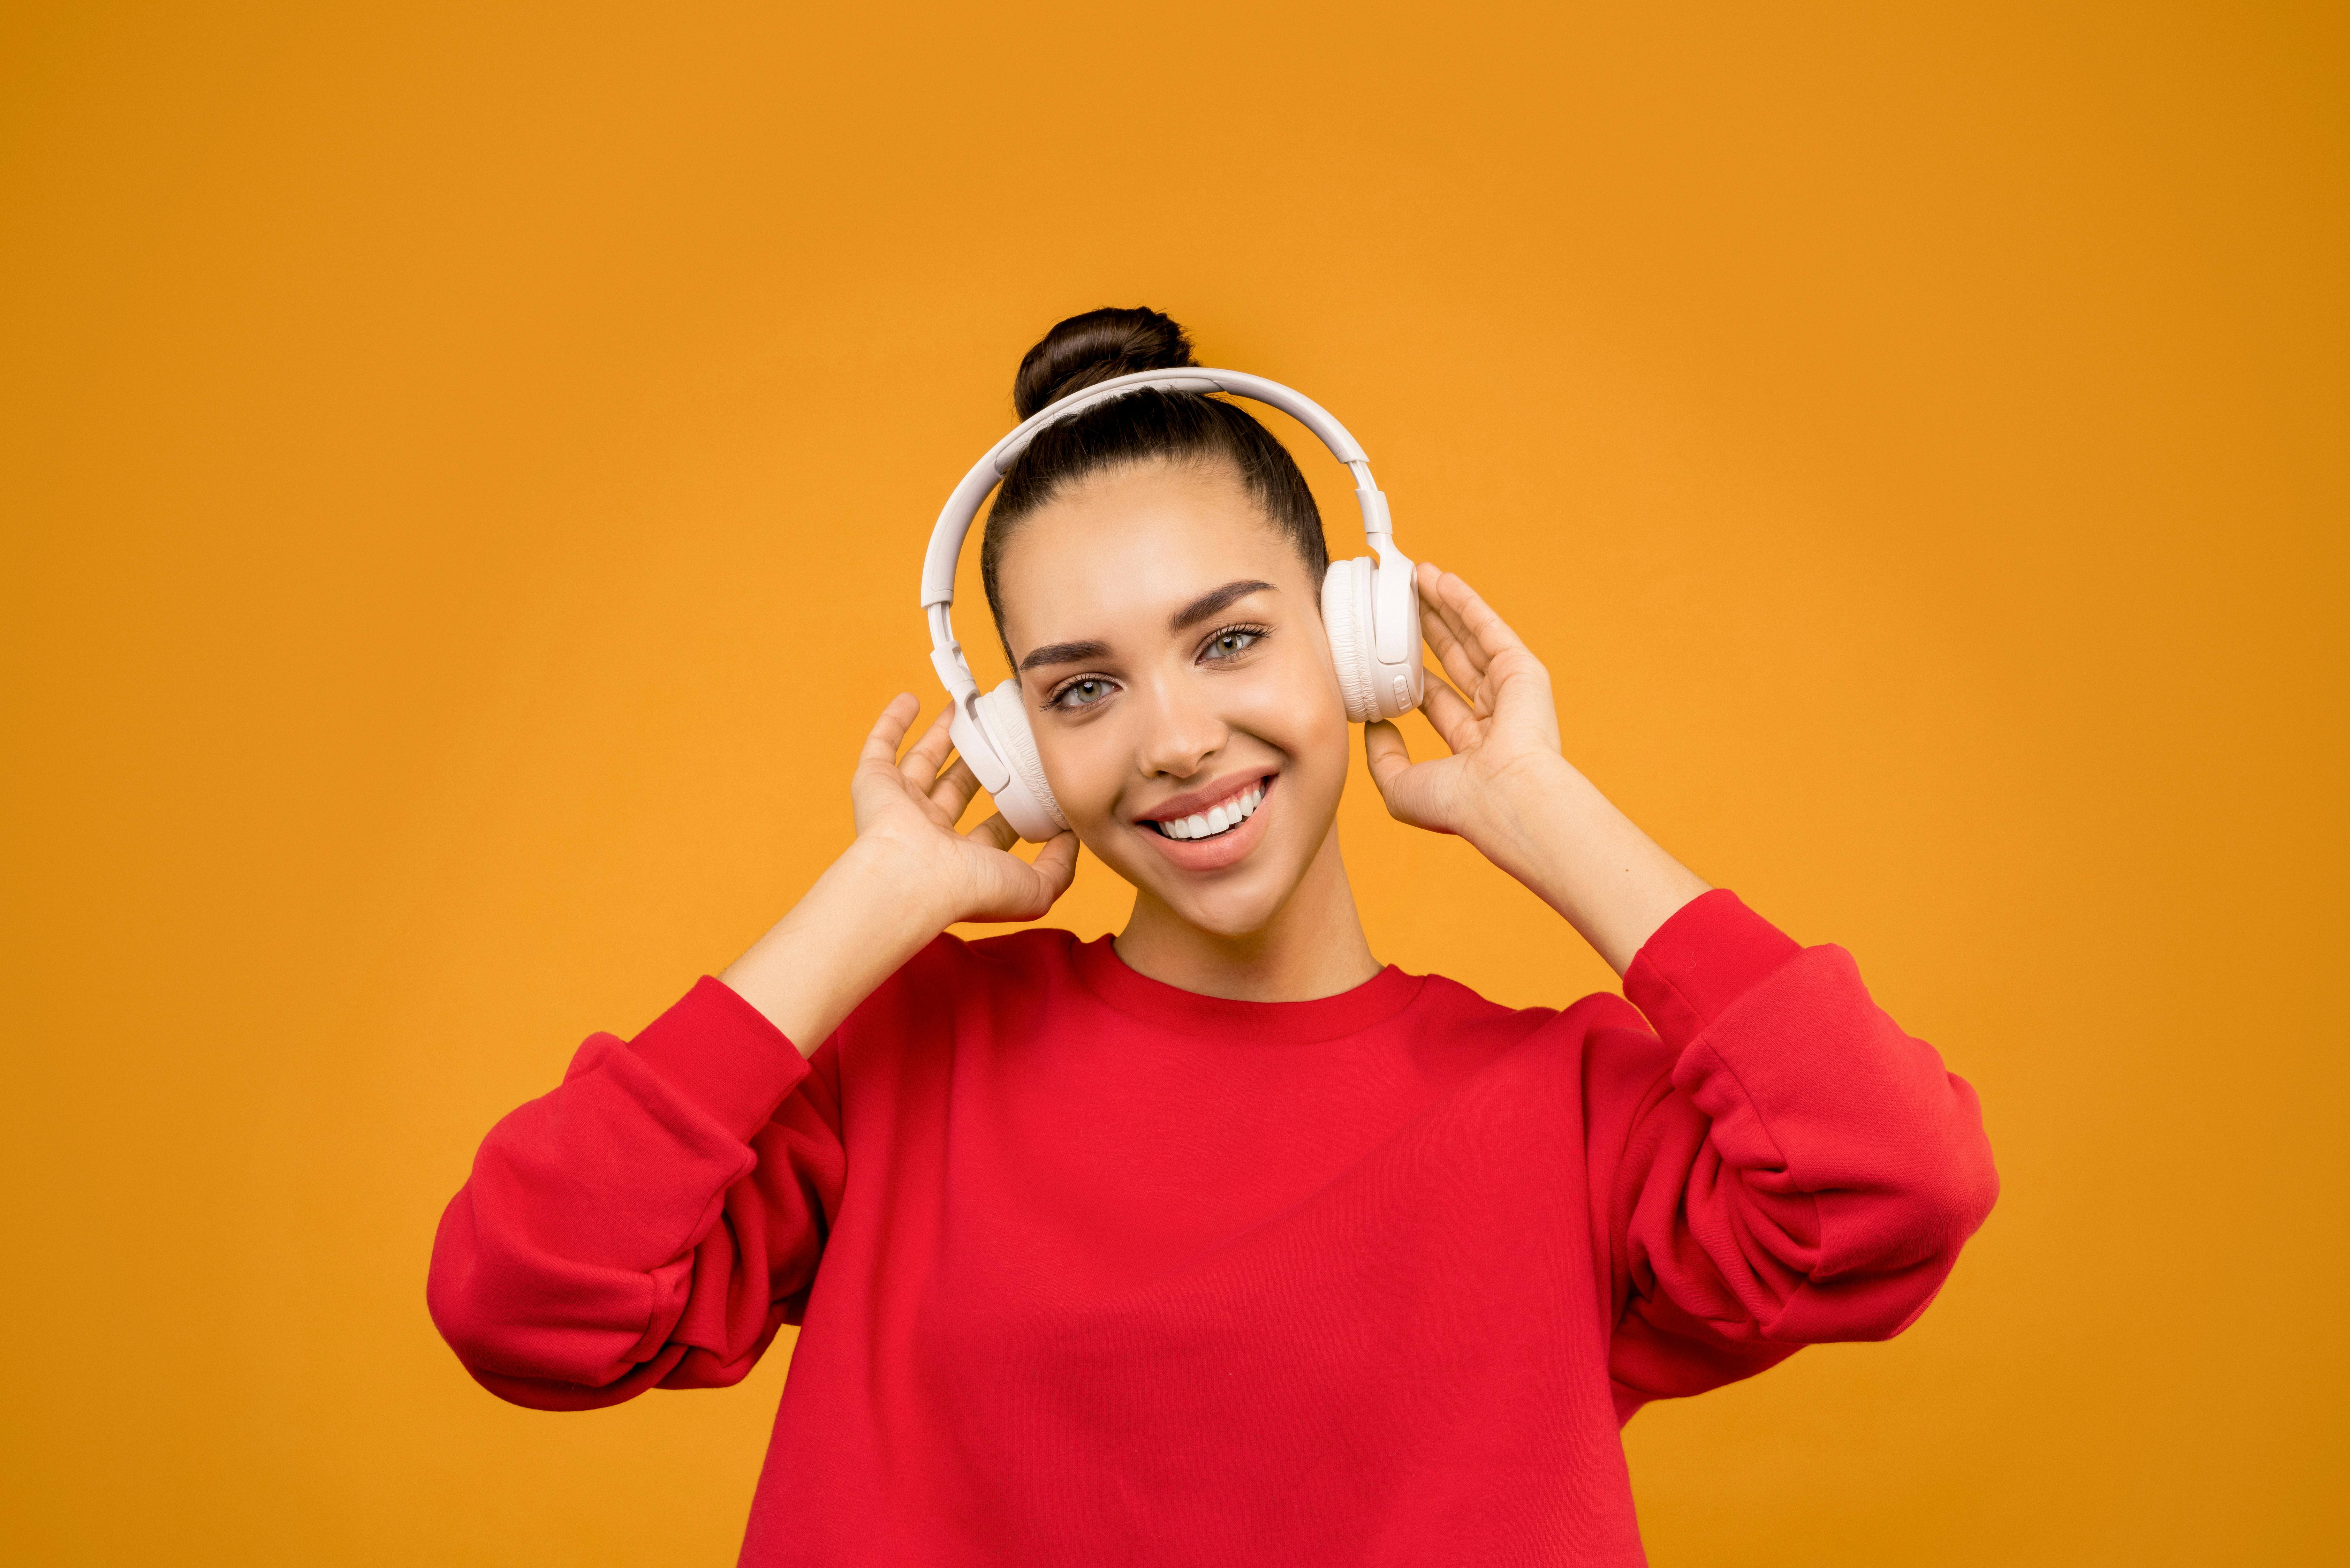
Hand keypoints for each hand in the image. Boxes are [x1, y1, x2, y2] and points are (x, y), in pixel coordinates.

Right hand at [850, 693, 1079, 925]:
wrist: (911, 881)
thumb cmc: (969, 890)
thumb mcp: (1035, 888)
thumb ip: (1059, 867)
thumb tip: (1070, 837)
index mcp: (966, 861)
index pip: (994, 829)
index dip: (1015, 804)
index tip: (1033, 775)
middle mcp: (932, 835)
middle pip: (959, 788)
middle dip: (980, 761)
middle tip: (1000, 732)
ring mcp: (901, 808)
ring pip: (924, 763)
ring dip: (943, 735)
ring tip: (963, 708)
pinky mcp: (873, 785)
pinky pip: (880, 747)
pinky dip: (892, 722)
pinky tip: (910, 699)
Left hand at [1364, 561, 1565, 844]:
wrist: (1505, 798)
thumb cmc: (1460, 804)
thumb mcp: (1400, 787)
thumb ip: (1384, 758)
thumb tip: (1376, 726)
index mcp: (1469, 748)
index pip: (1434, 698)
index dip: (1409, 671)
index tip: (1385, 650)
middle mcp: (1493, 718)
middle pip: (1450, 660)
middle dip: (1424, 629)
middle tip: (1398, 602)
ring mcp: (1510, 693)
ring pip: (1468, 638)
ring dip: (1442, 607)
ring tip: (1414, 579)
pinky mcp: (1523, 671)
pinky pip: (1488, 628)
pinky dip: (1465, 603)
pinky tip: (1441, 581)